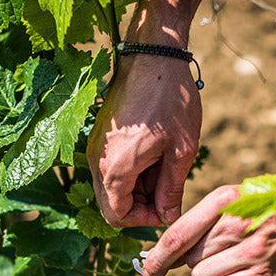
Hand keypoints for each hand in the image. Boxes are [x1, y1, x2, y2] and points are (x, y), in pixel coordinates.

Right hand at [88, 55, 201, 226]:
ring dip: (137, 187)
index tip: (167, 205)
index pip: (117, 216)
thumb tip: (168, 216)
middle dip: (141, 204)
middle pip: (112, 204)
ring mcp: (94, 147)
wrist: (152, 54)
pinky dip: (131, 170)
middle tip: (169, 186)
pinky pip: (110, 167)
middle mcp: (96, 161)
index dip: (144, 220)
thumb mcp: (181, 150)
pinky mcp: (99, 136)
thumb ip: (171, 189)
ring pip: (111, 187)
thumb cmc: (170, 99)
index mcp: (115, 168)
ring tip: (164, 165)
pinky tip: (154, 152)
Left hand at [142, 186, 275, 275]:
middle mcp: (237, 224)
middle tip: (222, 258)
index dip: (158, 257)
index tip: (148, 270)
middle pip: (191, 259)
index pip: (179, 233)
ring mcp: (252, 251)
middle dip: (197, 264)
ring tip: (237, 267)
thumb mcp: (244, 201)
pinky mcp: (265, 275)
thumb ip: (210, 222)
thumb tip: (172, 253)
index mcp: (228, 199)